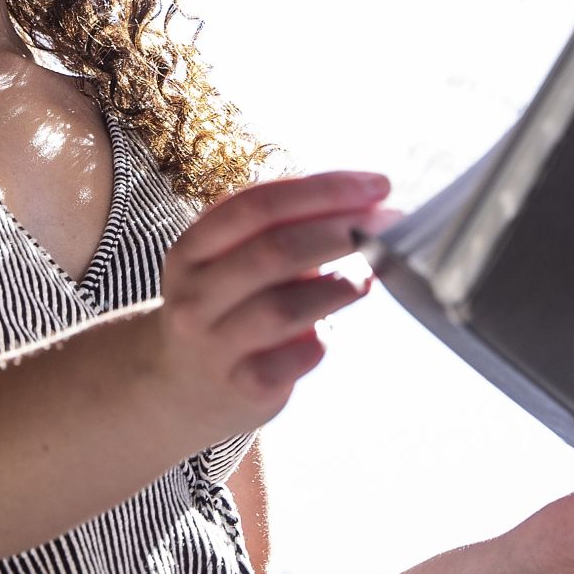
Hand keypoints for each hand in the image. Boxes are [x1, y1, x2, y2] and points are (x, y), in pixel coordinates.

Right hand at [141, 170, 397, 438]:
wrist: (183, 388)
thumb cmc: (228, 308)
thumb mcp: (232, 263)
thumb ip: (283, 232)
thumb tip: (365, 206)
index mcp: (192, 250)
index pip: (257, 205)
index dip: (323, 190)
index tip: (376, 185)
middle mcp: (194, 296)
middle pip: (274, 250)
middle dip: (342, 230)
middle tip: (390, 223)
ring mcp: (214, 345)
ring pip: (284, 307)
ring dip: (339, 285)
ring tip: (372, 274)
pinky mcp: (242, 387)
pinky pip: (294, 358)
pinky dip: (321, 340)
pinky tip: (330, 332)